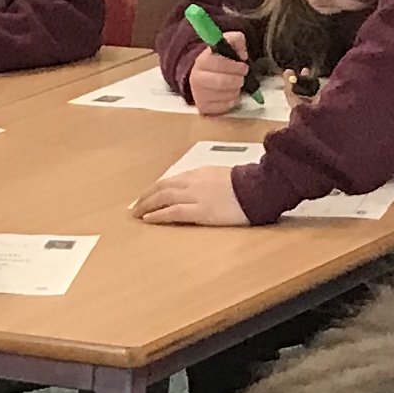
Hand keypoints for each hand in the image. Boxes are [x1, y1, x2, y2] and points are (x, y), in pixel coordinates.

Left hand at [135, 160, 251, 226]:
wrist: (258, 189)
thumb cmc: (246, 185)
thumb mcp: (223, 177)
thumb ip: (206, 182)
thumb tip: (195, 190)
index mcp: (199, 173)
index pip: (171, 180)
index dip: (156, 189)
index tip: (147, 196)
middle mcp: (194, 182)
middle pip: (163, 187)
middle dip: (146, 197)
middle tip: (135, 207)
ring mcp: (196, 196)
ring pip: (164, 198)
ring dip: (147, 206)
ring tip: (137, 214)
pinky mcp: (200, 211)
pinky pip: (173, 212)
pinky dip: (158, 215)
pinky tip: (148, 219)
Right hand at [189, 36, 248, 111]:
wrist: (202, 74)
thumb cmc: (218, 58)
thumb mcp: (227, 42)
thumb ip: (237, 41)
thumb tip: (243, 55)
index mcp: (202, 61)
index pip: (219, 64)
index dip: (235, 67)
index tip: (244, 67)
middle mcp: (197, 78)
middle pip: (221, 83)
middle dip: (237, 81)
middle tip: (242, 78)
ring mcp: (198, 94)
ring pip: (223, 96)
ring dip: (236, 91)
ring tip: (237, 86)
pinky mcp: (202, 107)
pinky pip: (221, 108)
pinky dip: (231, 102)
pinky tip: (231, 95)